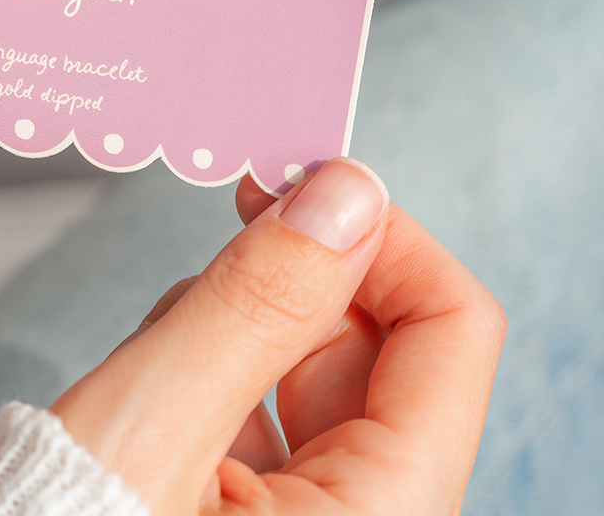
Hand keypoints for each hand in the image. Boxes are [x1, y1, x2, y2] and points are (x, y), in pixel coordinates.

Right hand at [51, 159, 504, 514]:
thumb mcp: (153, 422)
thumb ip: (256, 301)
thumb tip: (348, 190)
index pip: (450, 333)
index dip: (383, 239)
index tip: (295, 182)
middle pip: (377, 345)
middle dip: (295, 275)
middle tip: (223, 222)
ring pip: (311, 366)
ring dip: (241, 318)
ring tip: (163, 344)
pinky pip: (263, 406)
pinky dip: (211, 362)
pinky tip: (154, 381)